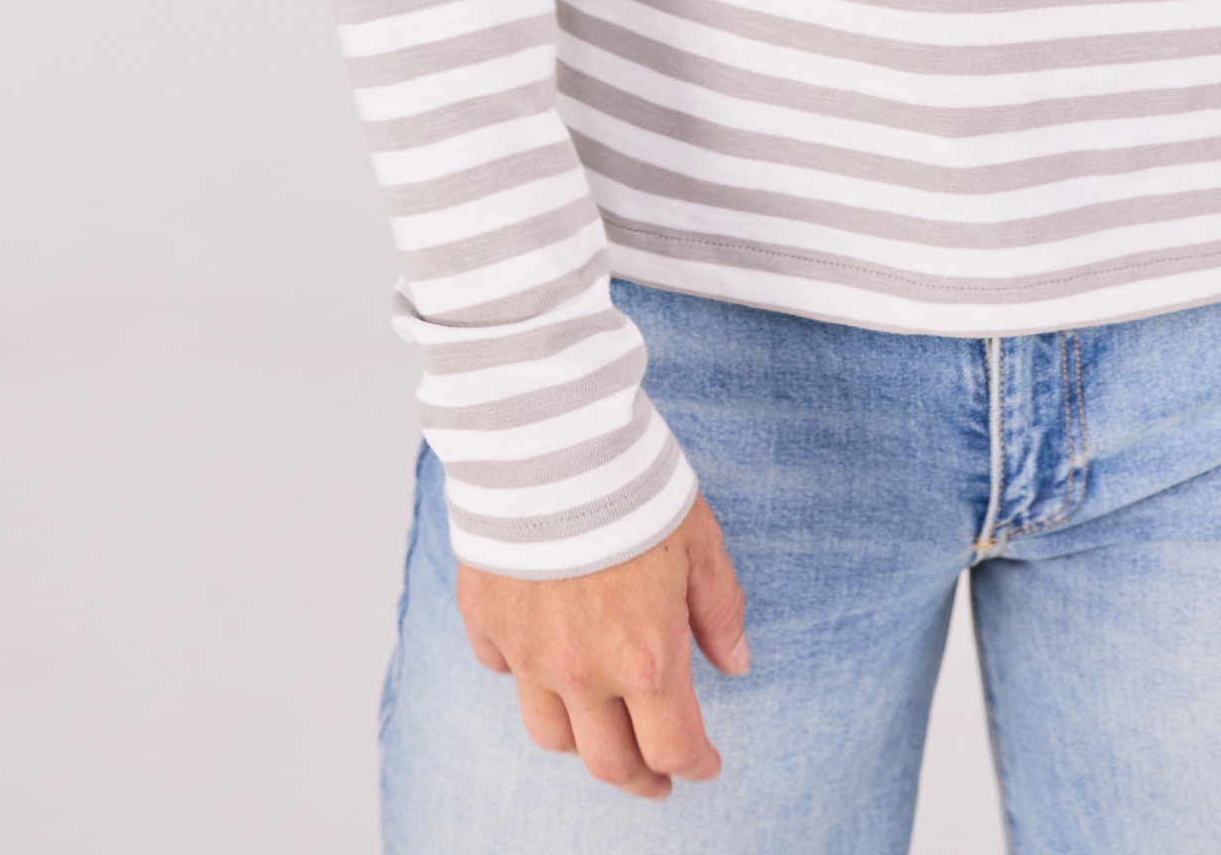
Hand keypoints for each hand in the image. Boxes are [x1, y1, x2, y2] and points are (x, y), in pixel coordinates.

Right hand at [456, 493, 748, 798]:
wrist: (549, 440)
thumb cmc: (631, 483)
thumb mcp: (701, 542)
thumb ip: (719, 611)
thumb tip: (735, 664)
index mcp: (644, 657)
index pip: (672, 747)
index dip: (695, 765)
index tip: (705, 763)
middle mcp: (582, 670)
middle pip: (609, 763)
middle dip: (640, 780)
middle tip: (656, 780)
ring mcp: (527, 653)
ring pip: (551, 735)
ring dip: (583, 743)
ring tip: (601, 732)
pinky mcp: (486, 623)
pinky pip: (505, 673)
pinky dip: (527, 677)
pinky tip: (546, 658)